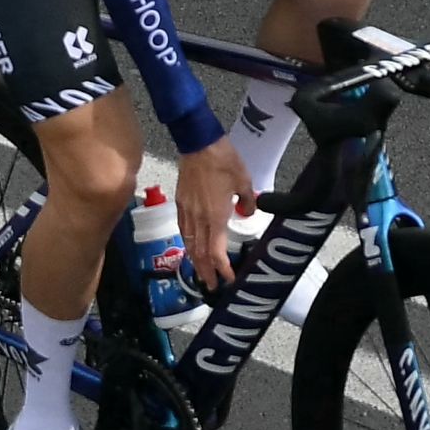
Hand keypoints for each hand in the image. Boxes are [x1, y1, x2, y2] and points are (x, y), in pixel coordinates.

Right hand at [168, 135, 249, 289]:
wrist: (198, 143)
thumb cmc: (223, 161)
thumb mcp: (245, 181)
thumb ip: (248, 201)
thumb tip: (247, 213)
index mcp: (215, 216)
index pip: (216, 252)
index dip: (221, 269)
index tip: (227, 280)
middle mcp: (199, 218)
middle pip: (200, 253)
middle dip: (206, 272)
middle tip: (211, 286)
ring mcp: (187, 211)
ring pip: (189, 243)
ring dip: (195, 261)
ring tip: (201, 272)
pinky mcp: (181, 202)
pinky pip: (184, 229)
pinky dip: (188, 243)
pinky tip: (191, 246)